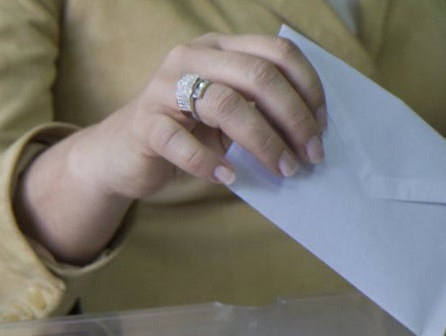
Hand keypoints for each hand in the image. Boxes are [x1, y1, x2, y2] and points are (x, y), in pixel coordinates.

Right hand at [15, 34, 325, 263]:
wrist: (123, 154)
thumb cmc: (188, 133)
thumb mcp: (230, 113)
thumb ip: (262, 110)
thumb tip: (312, 135)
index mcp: (220, 48)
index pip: (277, 52)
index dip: (308, 87)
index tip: (322, 126)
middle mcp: (192, 58)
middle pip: (258, 76)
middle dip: (294, 119)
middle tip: (309, 156)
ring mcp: (164, 88)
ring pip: (225, 105)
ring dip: (263, 142)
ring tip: (282, 170)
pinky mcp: (145, 123)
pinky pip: (180, 142)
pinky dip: (209, 162)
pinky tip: (229, 178)